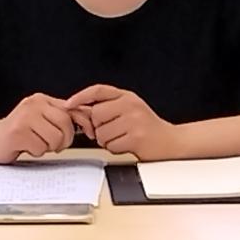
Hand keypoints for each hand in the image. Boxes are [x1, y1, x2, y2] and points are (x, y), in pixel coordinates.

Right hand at [0, 92, 84, 162]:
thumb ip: (60, 117)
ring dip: (48, 147)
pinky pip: (40, 148)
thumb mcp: (41, 119)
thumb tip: (87, 119)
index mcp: (41, 100)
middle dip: (65, 139)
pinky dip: (36, 152)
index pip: (71, 108)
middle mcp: (33, 104)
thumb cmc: (18, 133)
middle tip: (55, 144)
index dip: (84, 121)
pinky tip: (26, 147)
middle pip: (65, 123)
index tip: (91, 132)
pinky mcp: (17, 132)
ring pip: (54, 137)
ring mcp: (25, 117)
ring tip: (37, 144)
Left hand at [63, 84, 178, 160]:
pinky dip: (115, 149)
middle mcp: (130, 104)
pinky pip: (111, 145)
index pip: (98, 90)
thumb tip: (80, 110)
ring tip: (121, 138)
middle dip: (98, 127)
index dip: (80, 96)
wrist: (170, 142)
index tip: (68, 104)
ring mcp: (134, 120)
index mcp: (126, 96)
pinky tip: (127, 145)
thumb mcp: (129, 110)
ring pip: (101, 133)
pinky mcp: (136, 137)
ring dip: (107, 141)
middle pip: (96, 115)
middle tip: (110, 131)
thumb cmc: (147, 127)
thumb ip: (108, 107)